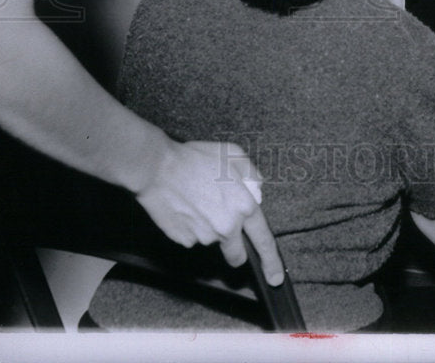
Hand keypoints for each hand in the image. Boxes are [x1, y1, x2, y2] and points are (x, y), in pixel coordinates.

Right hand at [135, 139, 284, 284]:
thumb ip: (251, 174)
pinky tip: (185, 207)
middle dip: (235, 251)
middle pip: (237, 255)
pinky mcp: (184, 240)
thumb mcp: (234, 155)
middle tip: (224, 229)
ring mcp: (204, 236)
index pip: (264, 241)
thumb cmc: (196, 159)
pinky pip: (193, 237)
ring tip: (197, 200)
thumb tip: (256, 189)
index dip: (272, 262)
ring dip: (209, 228)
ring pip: (212, 240)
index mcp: (244, 206)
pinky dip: (191, 227)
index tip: (275, 278)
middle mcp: (227, 226)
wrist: (159, 168)